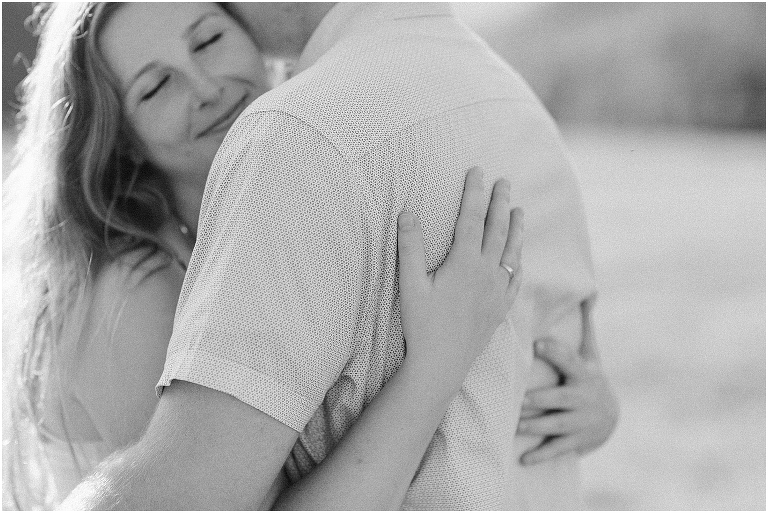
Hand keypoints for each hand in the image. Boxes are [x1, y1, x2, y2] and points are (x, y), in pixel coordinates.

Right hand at [397, 167, 523, 394]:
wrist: (440, 365)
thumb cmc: (421, 325)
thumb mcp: (410, 284)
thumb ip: (409, 246)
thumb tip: (407, 211)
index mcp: (465, 263)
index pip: (471, 219)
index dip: (474, 193)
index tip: (477, 171)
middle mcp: (487, 273)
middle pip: (497, 230)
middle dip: (501, 203)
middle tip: (505, 182)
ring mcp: (497, 292)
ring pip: (512, 252)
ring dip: (516, 228)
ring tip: (520, 210)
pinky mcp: (500, 309)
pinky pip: (516, 279)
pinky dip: (519, 262)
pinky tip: (520, 257)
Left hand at [517, 309, 618, 463]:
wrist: (611, 419)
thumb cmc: (590, 378)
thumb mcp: (591, 355)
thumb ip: (585, 328)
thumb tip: (589, 293)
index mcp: (583, 374)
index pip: (569, 361)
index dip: (556, 352)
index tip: (539, 343)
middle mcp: (583, 399)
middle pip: (561, 399)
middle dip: (541, 400)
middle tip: (520, 400)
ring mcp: (580, 422)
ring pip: (556, 425)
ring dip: (536, 426)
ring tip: (517, 425)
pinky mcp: (576, 442)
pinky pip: (556, 449)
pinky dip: (540, 455)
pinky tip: (523, 459)